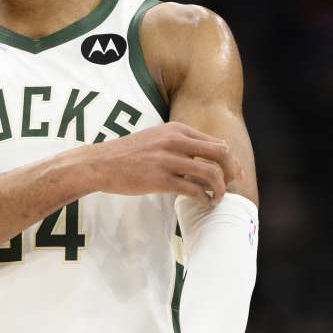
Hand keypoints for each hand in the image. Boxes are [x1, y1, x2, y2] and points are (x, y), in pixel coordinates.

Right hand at [78, 122, 242, 204]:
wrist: (100, 163)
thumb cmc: (127, 154)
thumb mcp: (156, 139)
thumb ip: (179, 144)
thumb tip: (203, 159)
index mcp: (176, 129)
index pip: (215, 142)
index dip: (229, 159)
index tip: (233, 173)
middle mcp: (175, 141)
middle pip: (220, 154)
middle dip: (231, 172)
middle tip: (232, 185)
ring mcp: (168, 160)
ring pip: (211, 173)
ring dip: (220, 189)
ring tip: (217, 198)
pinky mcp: (161, 179)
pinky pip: (193, 190)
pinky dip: (204, 198)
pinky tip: (204, 203)